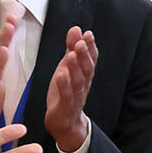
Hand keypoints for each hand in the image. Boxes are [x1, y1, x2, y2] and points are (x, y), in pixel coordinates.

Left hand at [44, 27, 97, 152]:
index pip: (91, 59)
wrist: (65, 123)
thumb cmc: (66, 92)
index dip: (91, 47)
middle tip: (81, 42)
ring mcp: (75, 97)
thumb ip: (71, 49)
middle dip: (85, 55)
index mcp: (84, 75)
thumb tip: (76, 29)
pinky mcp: (65, 107)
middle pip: (87, 69)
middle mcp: (83, 85)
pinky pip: (66, 96)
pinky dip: (64, 86)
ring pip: (78, 82)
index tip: (88, 34)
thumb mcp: (67, 67)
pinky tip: (60, 75)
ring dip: (75, 68)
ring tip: (71, 55)